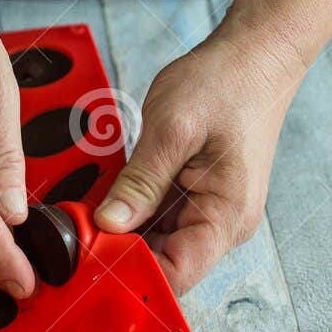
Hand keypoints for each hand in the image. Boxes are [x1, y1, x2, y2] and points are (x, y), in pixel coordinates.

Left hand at [94, 27, 305, 293]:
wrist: (255, 55)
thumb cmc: (226, 84)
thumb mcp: (173, 130)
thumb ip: (140, 182)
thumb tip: (108, 225)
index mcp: (226, 217)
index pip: (176, 275)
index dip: (131, 273)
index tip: (90, 257)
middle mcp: (221, 224)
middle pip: (162, 263)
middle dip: (119, 252)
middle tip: (76, 232)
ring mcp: (210, 211)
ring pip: (155, 242)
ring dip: (122, 231)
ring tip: (86, 213)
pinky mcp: (196, 196)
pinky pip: (157, 217)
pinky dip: (131, 211)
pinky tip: (107, 197)